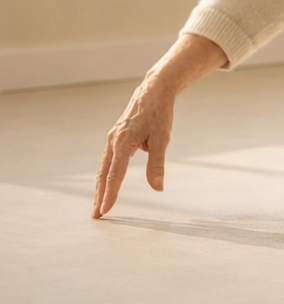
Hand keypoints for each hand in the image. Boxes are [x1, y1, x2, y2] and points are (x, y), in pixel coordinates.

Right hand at [93, 78, 175, 217]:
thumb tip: (158, 188)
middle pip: (104, 174)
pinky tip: (105, 185)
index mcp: (123, 141)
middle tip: (96, 216)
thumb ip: (157, 164)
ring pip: (103, 168)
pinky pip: (107, 160)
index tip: (106, 210)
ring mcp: (112, 139)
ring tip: (98, 205)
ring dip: (100, 187)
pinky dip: (105, 175)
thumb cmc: (159, 114)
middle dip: (100, 195)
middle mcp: (113, 141)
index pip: (115, 174)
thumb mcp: (162, 138)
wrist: (153, 91)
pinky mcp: (115, 138)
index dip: (110, 193)